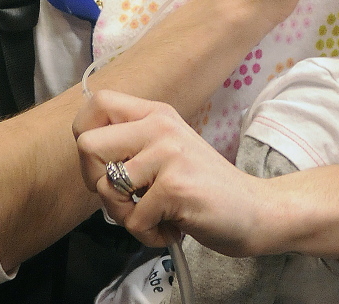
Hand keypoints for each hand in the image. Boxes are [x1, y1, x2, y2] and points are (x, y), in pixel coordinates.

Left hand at [75, 90, 266, 253]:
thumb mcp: (166, 151)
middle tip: (126, 196)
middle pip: (86, 145)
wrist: (252, 208)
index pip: (97, 103)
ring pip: (106, 189)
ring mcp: (169, 153)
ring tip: (154, 213)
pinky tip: (171, 226)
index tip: (105, 162)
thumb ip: (132, 145)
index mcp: (156, 113)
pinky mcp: (175, 185)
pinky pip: (133, 221)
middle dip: (95, 182)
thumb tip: (86, 152)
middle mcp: (161, 125)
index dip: (85, 135)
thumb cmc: (201, 186)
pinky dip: (148, 235)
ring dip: (125, 216)